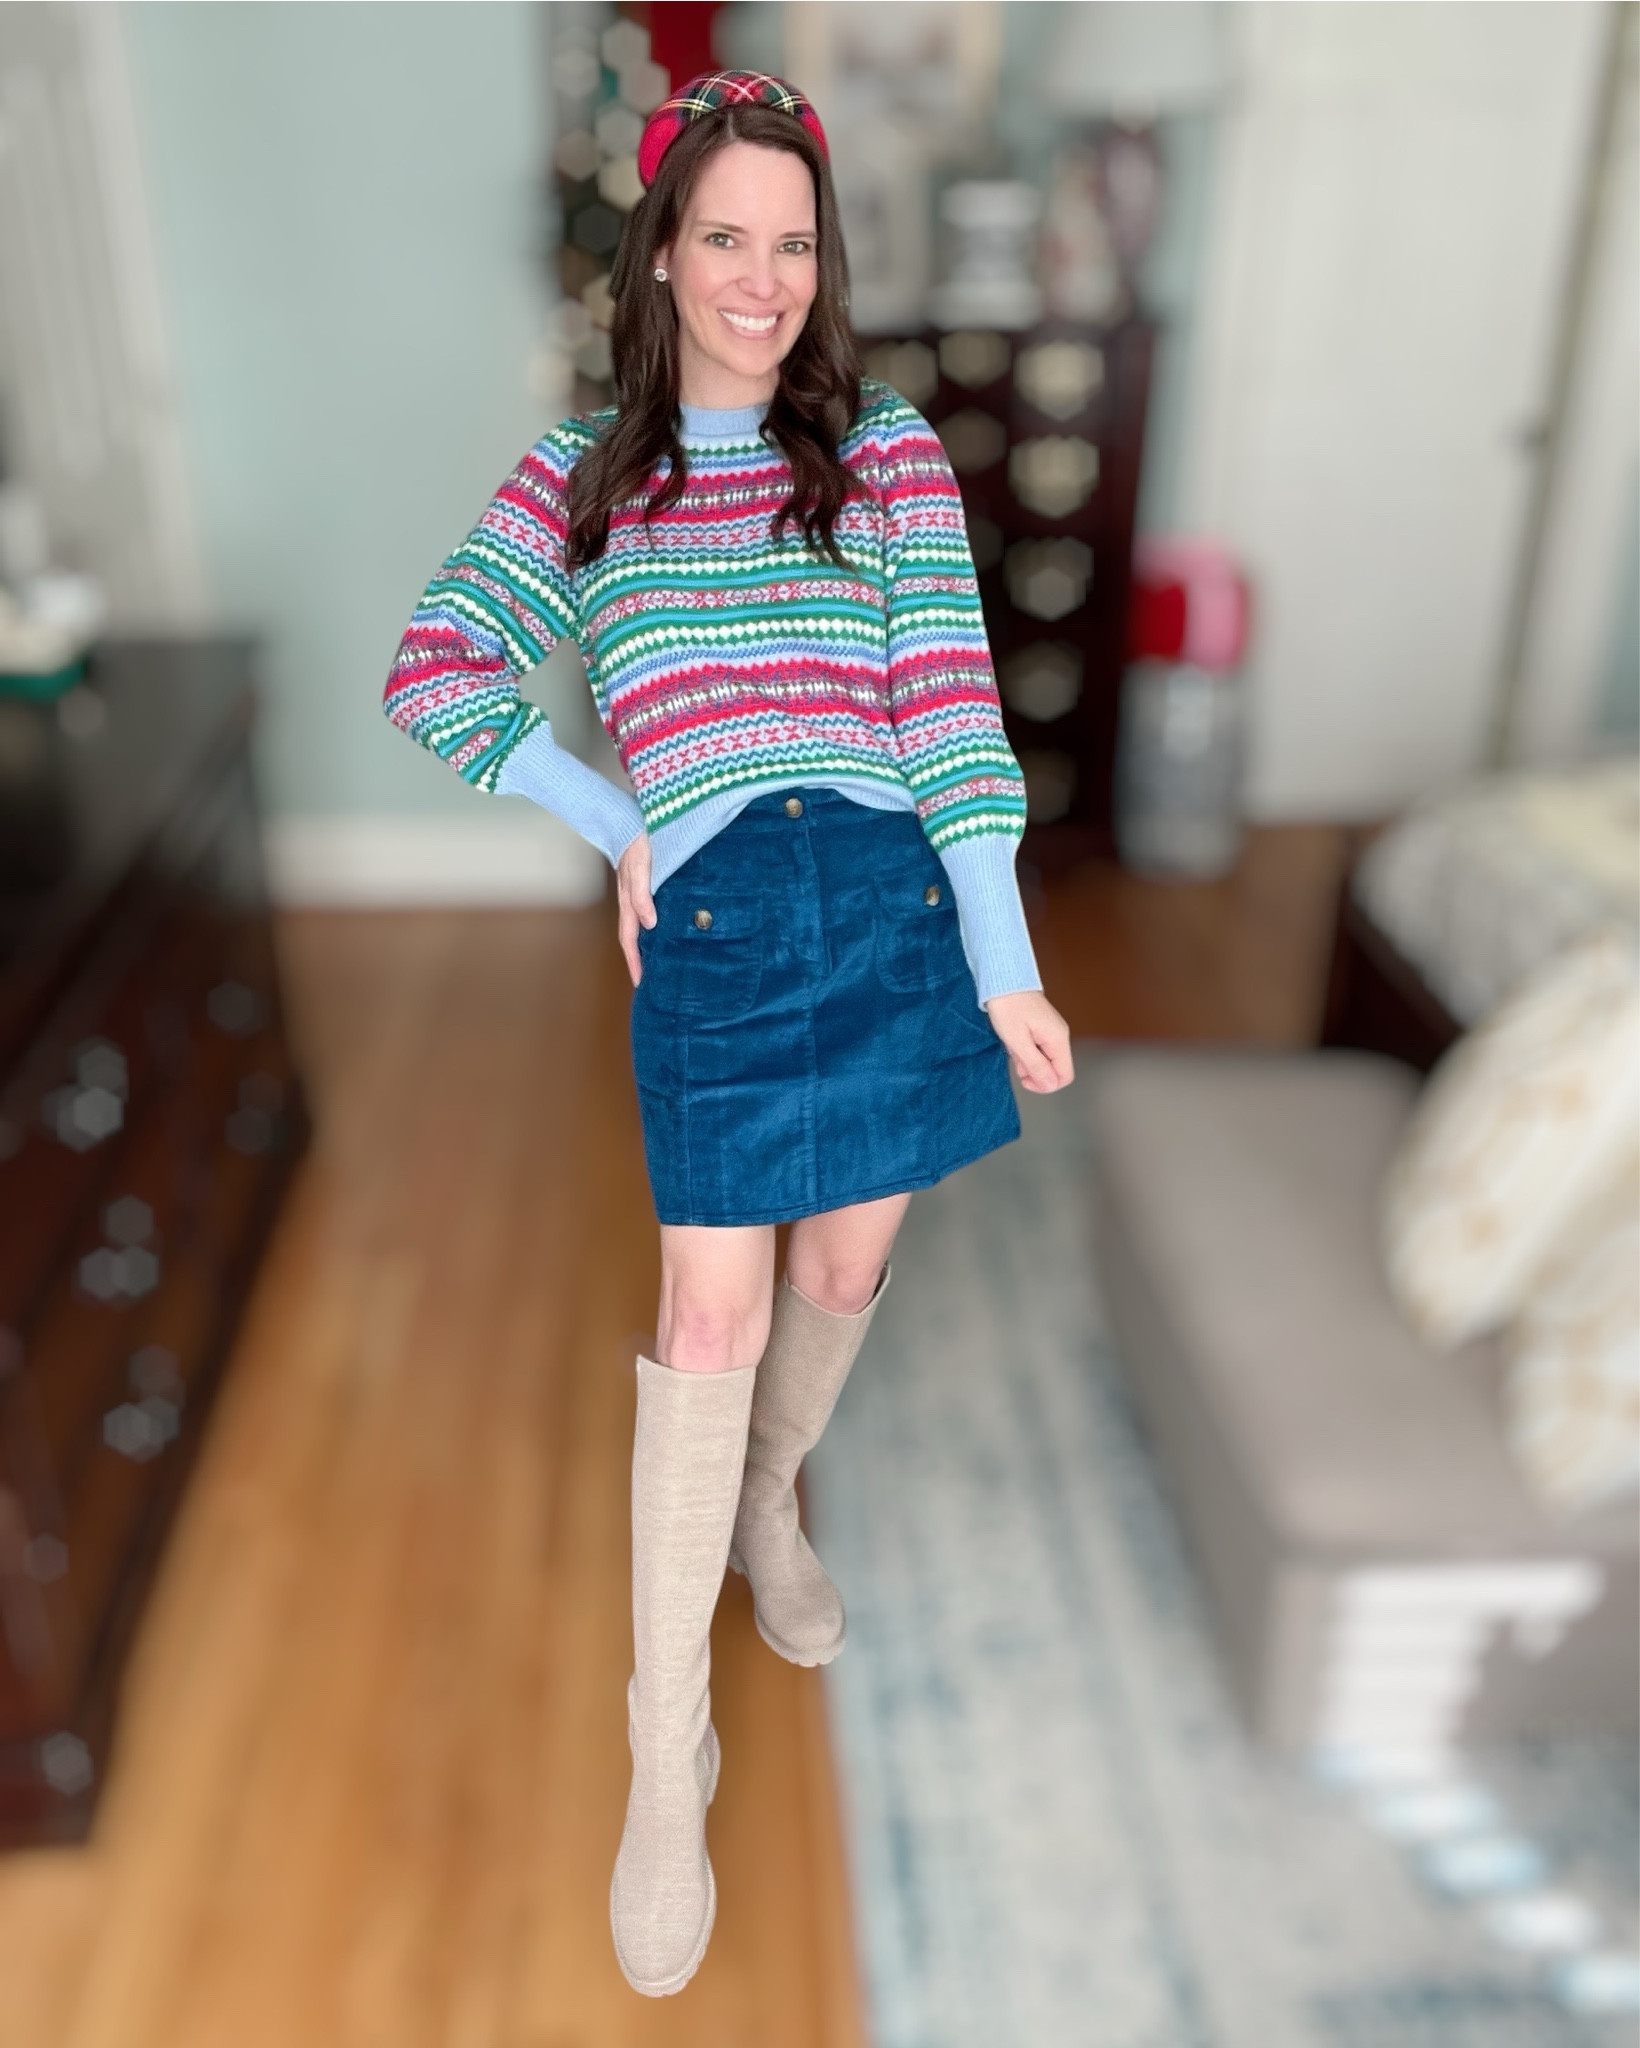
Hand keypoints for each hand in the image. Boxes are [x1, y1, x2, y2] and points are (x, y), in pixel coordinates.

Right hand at [616, 832, 655, 986]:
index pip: (630, 939)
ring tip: (652, 960)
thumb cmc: (635, 840)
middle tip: (645, 978)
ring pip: (636, 925)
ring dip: (641, 945)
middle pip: (630, 936)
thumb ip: (643, 895)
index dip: (634, 961)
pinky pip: (642, 911)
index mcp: (628, 900)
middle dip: (636, 959)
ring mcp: (633, 892)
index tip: (640, 981)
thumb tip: (650, 924)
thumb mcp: (640, 867)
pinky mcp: (638, 883)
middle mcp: (629, 899)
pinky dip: (647, 926)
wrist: (626, 818)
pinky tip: (657, 928)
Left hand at [983, 989, 1073, 1092]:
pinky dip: (1025, 1049)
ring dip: (1027, 1060)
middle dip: (1033, 1071)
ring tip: (1012, 1045)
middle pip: (1054, 1069)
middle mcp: (1060, 1036)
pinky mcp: (1043, 1027)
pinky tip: (1014, 1039)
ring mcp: (1052, 1031)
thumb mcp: (1018, 1041)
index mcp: (1057, 1039)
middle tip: (1014, 1058)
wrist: (1003, 979)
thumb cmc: (1008, 1006)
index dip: (1045, 1084)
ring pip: (1045, 1059)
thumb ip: (1035, 1065)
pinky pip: (1039, 1048)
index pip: (1064, 1076)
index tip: (1025, 1078)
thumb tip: (1051, 1085)